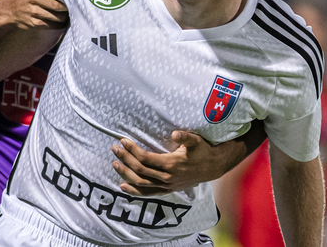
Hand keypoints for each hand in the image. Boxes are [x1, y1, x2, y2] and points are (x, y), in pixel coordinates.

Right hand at [0, 0, 67, 29]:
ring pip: (52, 15)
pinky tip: (61, 21)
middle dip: (64, 6)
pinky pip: (48, 24)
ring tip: (68, 14)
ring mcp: (31, 11)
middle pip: (52, 4)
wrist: (8, 8)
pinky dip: (57, 24)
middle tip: (72, 5)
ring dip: (63, 16)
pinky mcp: (32, 22)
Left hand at [111, 131, 229, 195]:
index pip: (145, 158)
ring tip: (114, 164)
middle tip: (114, 149)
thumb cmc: (202, 151)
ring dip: (126, 174)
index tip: (123, 141)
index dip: (132, 150)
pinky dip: (134, 191)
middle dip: (125, 159)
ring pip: (141, 183)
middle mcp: (167, 178)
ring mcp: (166, 186)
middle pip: (140, 170)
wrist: (212, 167)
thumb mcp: (196, 141)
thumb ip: (185, 137)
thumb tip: (175, 133)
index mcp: (171, 164)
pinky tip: (123, 186)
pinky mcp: (167, 190)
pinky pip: (147, 193)